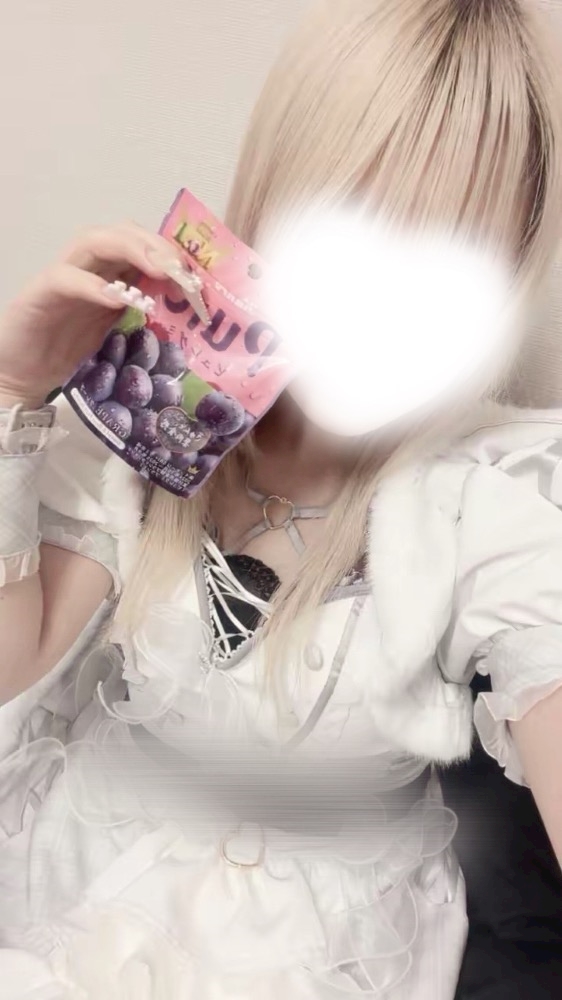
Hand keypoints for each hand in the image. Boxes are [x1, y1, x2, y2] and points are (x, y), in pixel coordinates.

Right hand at [0, 222, 181, 405]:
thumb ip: (140, 309)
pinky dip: (93, 284)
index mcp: (105, 272)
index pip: (138, 243)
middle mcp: (84, 266)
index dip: (167, 250)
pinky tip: (117, 298)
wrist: (23, 373)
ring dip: (130, 249)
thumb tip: (183, 304)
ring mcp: (61, 276)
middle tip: (179, 268)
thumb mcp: (114, 328)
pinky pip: (65, 278)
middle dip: (153, 244)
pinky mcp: (39, 293)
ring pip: (92, 241)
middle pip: (119, 233)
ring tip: (158, 270)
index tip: (193, 271)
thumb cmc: (68, 350)